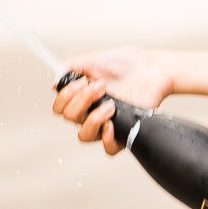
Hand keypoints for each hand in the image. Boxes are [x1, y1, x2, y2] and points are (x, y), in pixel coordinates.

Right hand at [51, 47, 172, 155]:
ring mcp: (106, 122)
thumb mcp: (95, 59)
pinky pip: (108, 149)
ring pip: (84, 136)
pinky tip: (112, 124)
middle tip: (101, 86)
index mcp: (82, 96)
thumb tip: (55, 81)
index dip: (66, 96)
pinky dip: (107, 139)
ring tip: (110, 105)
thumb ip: (72, 67)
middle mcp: (91, 111)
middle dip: (82, 99)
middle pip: (70, 119)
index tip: (83, 81)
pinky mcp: (123, 131)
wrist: (152, 68)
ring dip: (93, 119)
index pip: (60, 107)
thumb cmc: (127, 63)